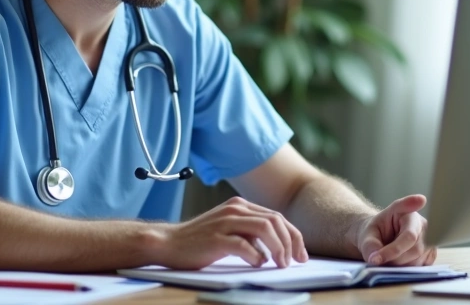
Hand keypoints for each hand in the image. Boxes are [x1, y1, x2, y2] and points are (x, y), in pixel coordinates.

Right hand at [153, 196, 308, 269]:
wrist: (169, 243)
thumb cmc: (200, 241)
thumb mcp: (229, 229)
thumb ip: (250, 232)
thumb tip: (276, 248)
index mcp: (240, 206)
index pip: (276, 217)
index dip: (293, 236)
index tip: (300, 255)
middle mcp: (235, 209)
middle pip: (275, 221)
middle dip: (291, 242)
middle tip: (294, 262)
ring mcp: (225, 222)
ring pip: (265, 229)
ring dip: (278, 248)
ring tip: (280, 264)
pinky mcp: (216, 238)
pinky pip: (245, 245)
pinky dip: (256, 256)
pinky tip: (257, 264)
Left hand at [351, 194, 435, 265]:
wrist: (382, 240)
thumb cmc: (376, 234)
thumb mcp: (367, 236)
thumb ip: (369, 246)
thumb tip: (375, 259)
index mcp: (404, 211)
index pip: (407, 211)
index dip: (413, 204)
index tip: (420, 199)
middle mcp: (421, 223)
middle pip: (414, 246)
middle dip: (394, 257)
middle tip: (379, 259)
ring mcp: (430, 238)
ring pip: (418, 259)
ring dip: (400, 265)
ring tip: (388, 258)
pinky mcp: (431, 253)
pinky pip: (421, 267)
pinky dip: (408, 269)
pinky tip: (400, 261)